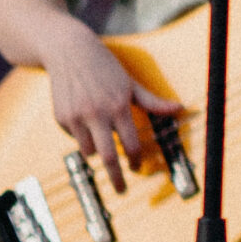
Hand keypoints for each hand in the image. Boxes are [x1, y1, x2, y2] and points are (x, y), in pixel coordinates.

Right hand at [45, 29, 179, 193]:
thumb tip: (180, 108)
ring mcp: (76, 116)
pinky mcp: (61, 117)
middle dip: (116, 176)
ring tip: (101, 142)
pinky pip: (75, 138)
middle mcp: (97, 113)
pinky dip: (82, 136)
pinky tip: (85, 119)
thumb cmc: (106, 68)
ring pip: (89, 151)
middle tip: (122, 190)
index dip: (135, 160)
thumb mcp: (130, 84)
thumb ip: (153, 101)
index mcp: (119, 106)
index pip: (130, 143)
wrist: (70, 51)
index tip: (138, 168)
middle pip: (108, 156)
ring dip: (97, 152)